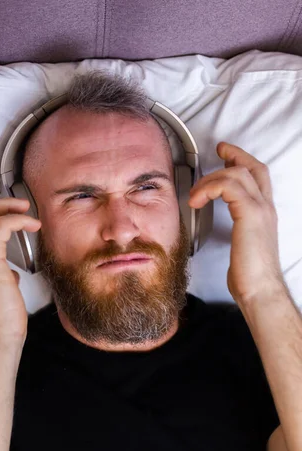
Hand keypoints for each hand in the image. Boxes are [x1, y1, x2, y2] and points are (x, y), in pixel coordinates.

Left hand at [188, 141, 284, 306]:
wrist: (260, 291)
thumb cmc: (249, 276)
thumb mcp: (240, 248)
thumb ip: (236, 232)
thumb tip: (220, 231)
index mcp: (264, 214)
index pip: (258, 177)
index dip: (243, 161)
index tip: (225, 154)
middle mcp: (266, 207)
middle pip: (251, 167)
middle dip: (232, 155)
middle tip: (217, 150)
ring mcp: (260, 209)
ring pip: (236, 173)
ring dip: (210, 179)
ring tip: (195, 196)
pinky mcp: (250, 214)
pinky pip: (228, 185)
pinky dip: (208, 188)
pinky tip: (197, 201)